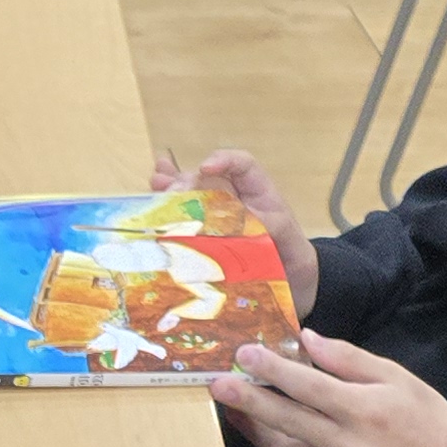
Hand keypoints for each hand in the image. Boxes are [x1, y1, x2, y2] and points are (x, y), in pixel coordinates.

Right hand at [148, 144, 317, 306]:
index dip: (223, 160)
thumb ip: (271, 225)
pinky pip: (184, 218)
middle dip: (188, 180)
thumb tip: (243, 215)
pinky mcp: (205, 238)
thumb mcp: (288, 239)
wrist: (293, 286)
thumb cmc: (293, 256)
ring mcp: (217, 217)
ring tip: (156, 184)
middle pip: (206, 180)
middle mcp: (233, 199)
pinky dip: (167, 206)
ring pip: (190, 195)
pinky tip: (153, 193)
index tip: (205, 168)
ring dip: (171, 187)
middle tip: (173, 191)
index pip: (241, 165)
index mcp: (258, 192)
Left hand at [210, 334, 446, 446]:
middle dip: (247, 399)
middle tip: (217, 383)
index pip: (307, 387)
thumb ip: (348, 358)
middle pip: (286, 420)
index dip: (272, 369)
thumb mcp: (395, 376)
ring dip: (252, 432)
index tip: (243, 354)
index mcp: (364, 410)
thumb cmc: (423, 415)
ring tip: (230, 411)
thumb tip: (305, 340)